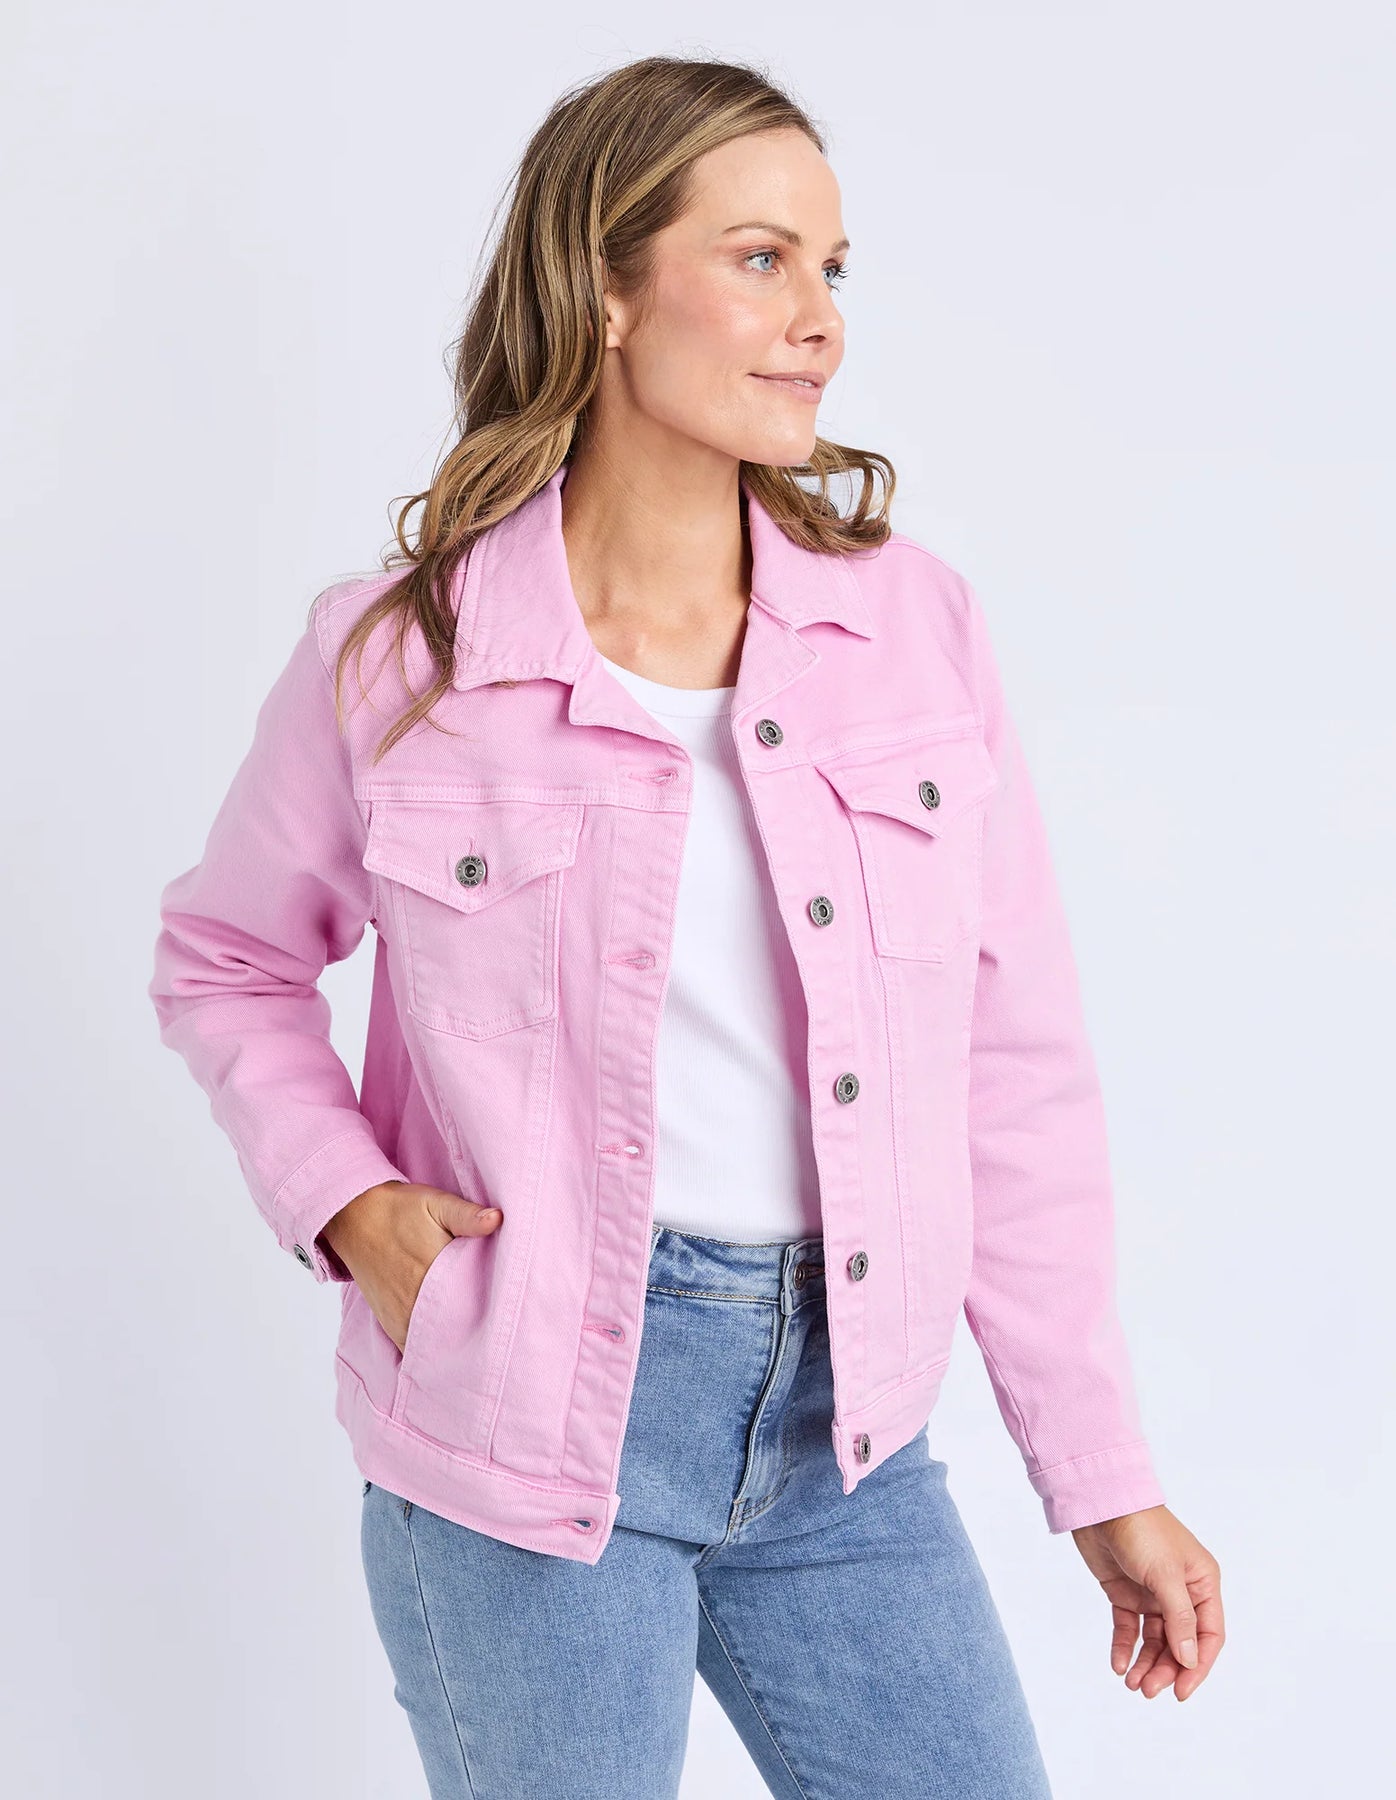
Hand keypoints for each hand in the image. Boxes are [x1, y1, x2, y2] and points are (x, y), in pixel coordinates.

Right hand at [318, 1180, 502, 1352]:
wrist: (354, 1215)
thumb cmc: (399, 1209)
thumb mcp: (435, 1203)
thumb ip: (467, 1215)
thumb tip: (496, 1219)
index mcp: (434, 1273)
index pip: (474, 1305)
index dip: (494, 1311)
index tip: (507, 1310)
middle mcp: (415, 1302)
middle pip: (456, 1330)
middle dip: (476, 1330)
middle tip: (495, 1327)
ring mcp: (400, 1317)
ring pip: (435, 1344)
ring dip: (453, 1342)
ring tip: (474, 1337)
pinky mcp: (390, 1323)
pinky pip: (414, 1347)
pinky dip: (430, 1348)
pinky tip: (446, 1341)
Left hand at [1070, 1504, 1223, 1700]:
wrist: (1100, 1504)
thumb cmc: (1142, 1530)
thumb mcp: (1166, 1575)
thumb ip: (1179, 1619)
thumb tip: (1190, 1660)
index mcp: (1202, 1583)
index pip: (1209, 1635)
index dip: (1197, 1666)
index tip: (1182, 1692)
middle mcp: (1181, 1591)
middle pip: (1180, 1643)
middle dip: (1167, 1669)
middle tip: (1148, 1690)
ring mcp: (1152, 1593)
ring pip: (1154, 1640)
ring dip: (1146, 1663)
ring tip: (1132, 1684)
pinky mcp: (1125, 1592)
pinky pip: (1129, 1627)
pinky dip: (1125, 1647)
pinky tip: (1119, 1664)